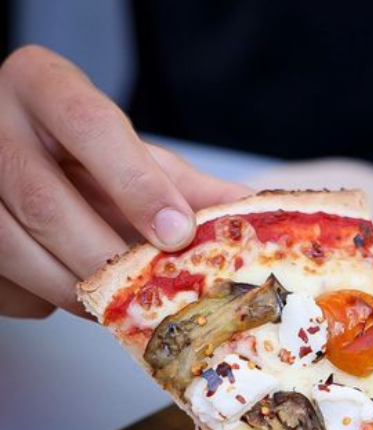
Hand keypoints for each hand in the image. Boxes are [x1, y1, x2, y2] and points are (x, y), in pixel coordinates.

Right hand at [0, 46, 249, 318]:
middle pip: (42, 199)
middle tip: (148, 289)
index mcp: (42, 85)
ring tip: (114, 303)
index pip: (89, 124)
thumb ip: (183, 184)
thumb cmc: (82, 154)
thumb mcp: (131, 155)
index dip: (137, 184)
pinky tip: (66, 293)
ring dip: (70, 288)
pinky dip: (36, 299)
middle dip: (104, 255)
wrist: (18, 156)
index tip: (177, 233)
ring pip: (7, 245)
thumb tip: (250, 214)